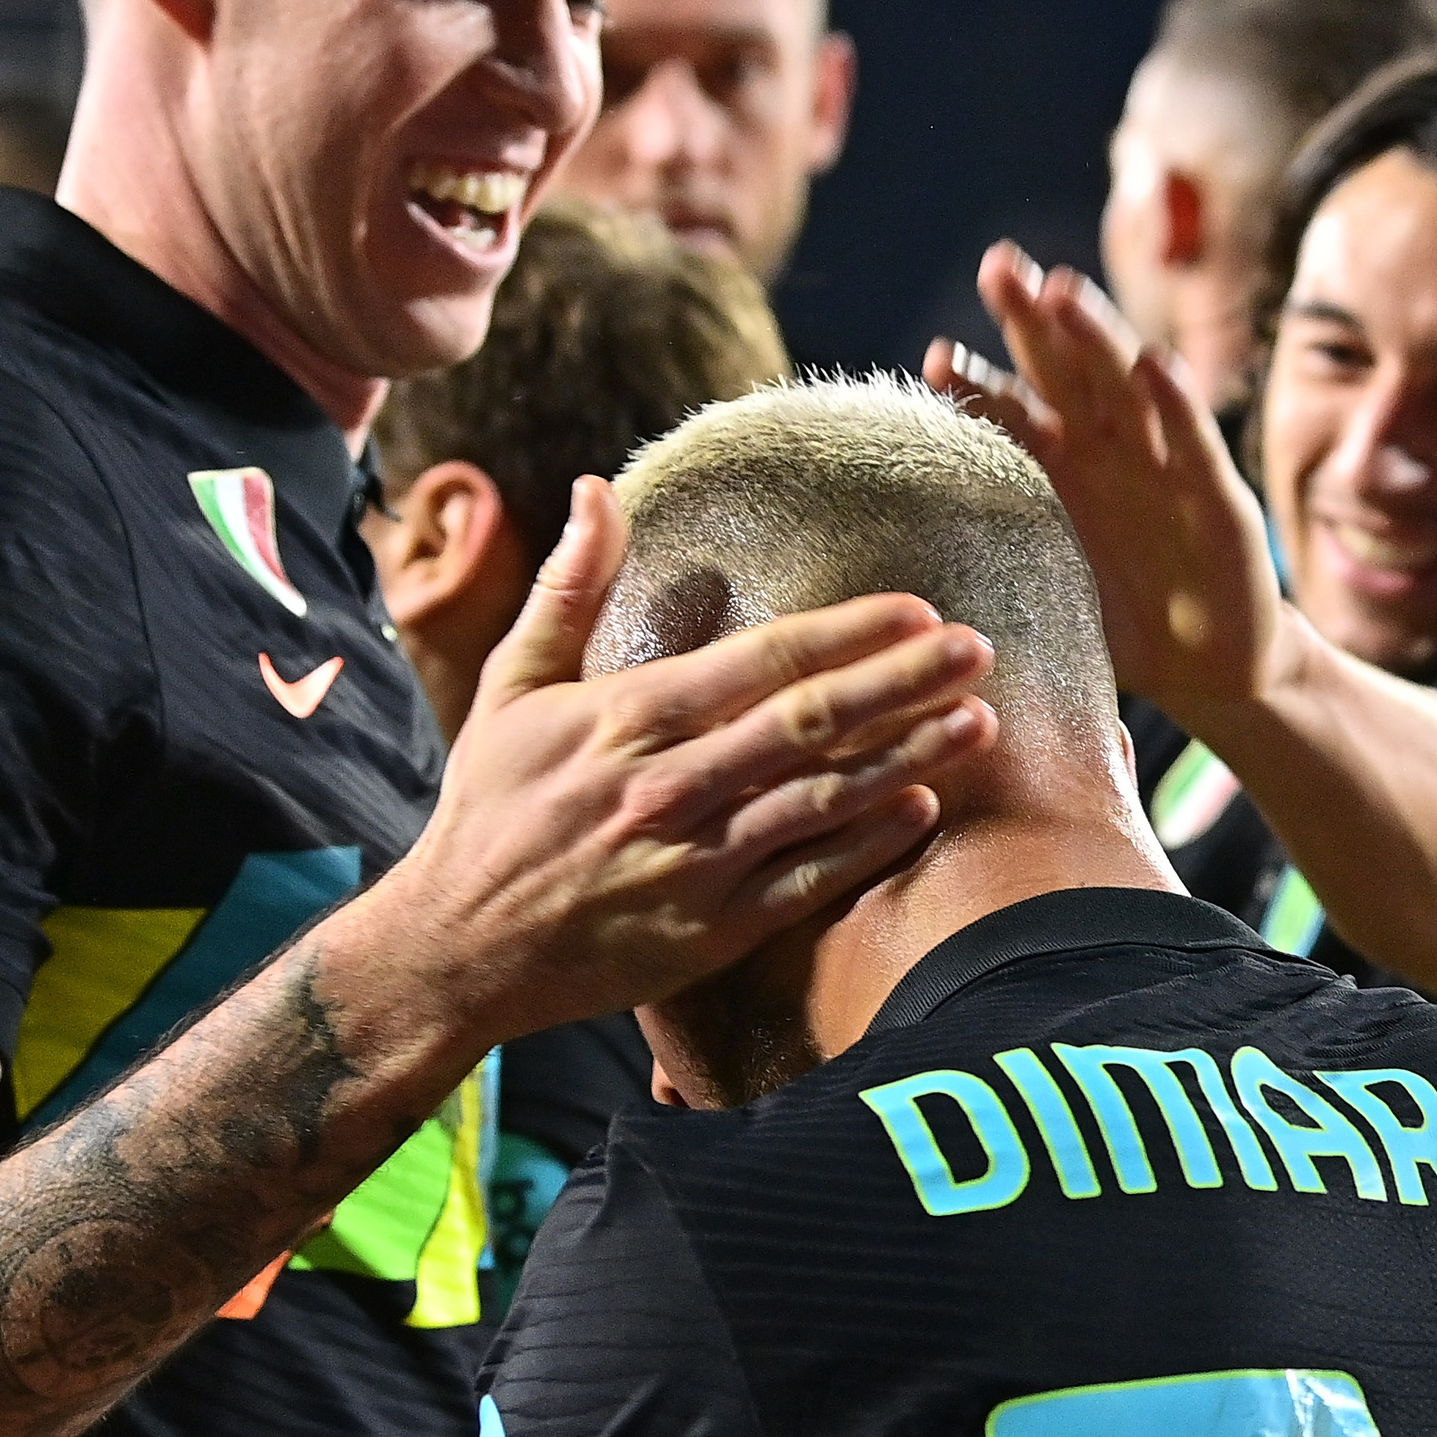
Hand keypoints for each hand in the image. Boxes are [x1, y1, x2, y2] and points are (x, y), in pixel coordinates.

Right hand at [387, 475, 1000, 1039]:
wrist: (456, 947)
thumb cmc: (488, 809)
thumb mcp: (512, 687)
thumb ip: (568, 587)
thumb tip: (599, 488)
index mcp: (628, 719)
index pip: (762, 661)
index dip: (849, 632)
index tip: (916, 607)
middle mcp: (670, 787)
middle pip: (810, 723)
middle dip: (903, 681)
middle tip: (980, 649)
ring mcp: (696, 864)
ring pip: (823, 800)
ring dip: (909, 756)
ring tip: (980, 721)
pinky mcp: (710, 933)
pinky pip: (807, 883)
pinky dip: (867, 846)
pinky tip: (923, 810)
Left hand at [925, 242, 1284, 718]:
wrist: (1204, 667)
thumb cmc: (1116, 624)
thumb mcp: (1040, 587)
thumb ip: (985, 556)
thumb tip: (882, 568)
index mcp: (1059, 467)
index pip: (1010, 411)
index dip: (976, 383)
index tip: (934, 360)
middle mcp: (1108, 449)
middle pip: (1064, 370)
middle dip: (1032, 318)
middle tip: (998, 267)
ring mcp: (1163, 463)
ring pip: (1126, 385)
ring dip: (1097, 336)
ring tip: (1064, 292)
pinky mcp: (1217, 496)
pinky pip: (1192, 441)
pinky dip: (1175, 403)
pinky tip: (1153, 365)